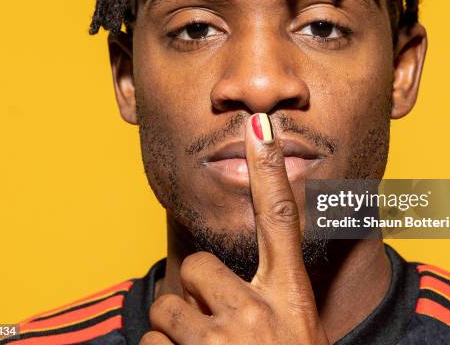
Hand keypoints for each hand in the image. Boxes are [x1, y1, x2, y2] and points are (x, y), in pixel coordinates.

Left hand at [141, 113, 328, 344]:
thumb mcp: (298, 328)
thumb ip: (277, 300)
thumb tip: (242, 288)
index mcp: (290, 300)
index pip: (281, 222)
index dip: (269, 170)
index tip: (260, 126)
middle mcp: (256, 313)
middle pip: (201, 266)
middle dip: (200, 293)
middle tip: (220, 330)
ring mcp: (221, 340)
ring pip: (169, 308)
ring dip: (180, 332)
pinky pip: (151, 344)